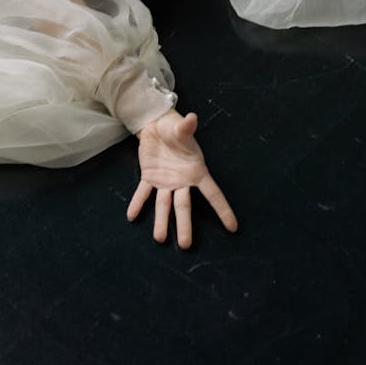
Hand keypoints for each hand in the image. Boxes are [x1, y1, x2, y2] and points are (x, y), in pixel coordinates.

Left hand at [127, 110, 238, 248]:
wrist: (157, 124)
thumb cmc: (175, 128)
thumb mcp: (181, 128)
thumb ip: (186, 127)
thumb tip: (192, 118)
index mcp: (196, 172)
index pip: (213, 194)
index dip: (223, 210)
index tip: (233, 227)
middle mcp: (182, 181)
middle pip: (185, 207)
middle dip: (185, 226)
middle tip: (186, 245)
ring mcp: (165, 182)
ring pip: (164, 205)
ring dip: (161, 221)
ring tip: (159, 238)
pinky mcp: (149, 177)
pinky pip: (143, 193)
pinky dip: (138, 203)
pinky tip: (132, 215)